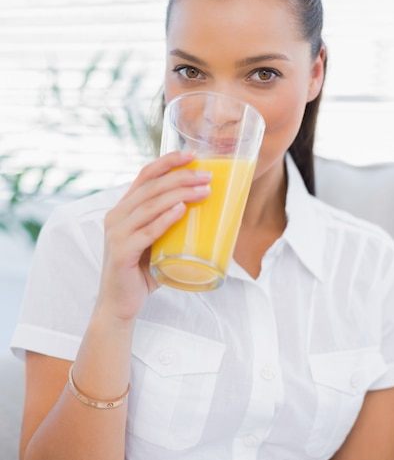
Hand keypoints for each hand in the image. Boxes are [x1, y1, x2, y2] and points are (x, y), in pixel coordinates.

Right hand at [95, 151, 210, 321]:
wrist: (120, 305)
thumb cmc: (142, 273)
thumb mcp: (157, 243)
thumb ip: (171, 226)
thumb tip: (211, 213)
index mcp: (124, 209)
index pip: (145, 175)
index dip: (168, 161)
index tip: (192, 154)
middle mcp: (116, 216)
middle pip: (151, 187)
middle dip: (181, 177)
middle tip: (208, 176)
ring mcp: (116, 234)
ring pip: (150, 206)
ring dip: (179, 194)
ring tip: (204, 191)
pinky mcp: (121, 252)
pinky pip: (146, 232)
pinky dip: (164, 219)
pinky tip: (181, 210)